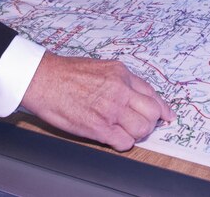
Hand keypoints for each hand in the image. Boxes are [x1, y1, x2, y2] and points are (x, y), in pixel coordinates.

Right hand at [20, 52, 174, 150]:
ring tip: (123, 131)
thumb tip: (134, 94)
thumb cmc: (65, 73)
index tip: (166, 115)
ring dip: (136, 133)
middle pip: (152, 113)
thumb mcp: (100, 67)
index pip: (152, 94)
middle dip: (150, 122)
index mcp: (121, 74)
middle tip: (141, 125)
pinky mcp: (99, 127)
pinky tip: (113, 138)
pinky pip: (125, 142)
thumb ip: (119, 80)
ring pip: (142, 129)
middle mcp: (120, 90)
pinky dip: (122, 143)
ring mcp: (111, 109)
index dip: (161, 108)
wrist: (43, 79)